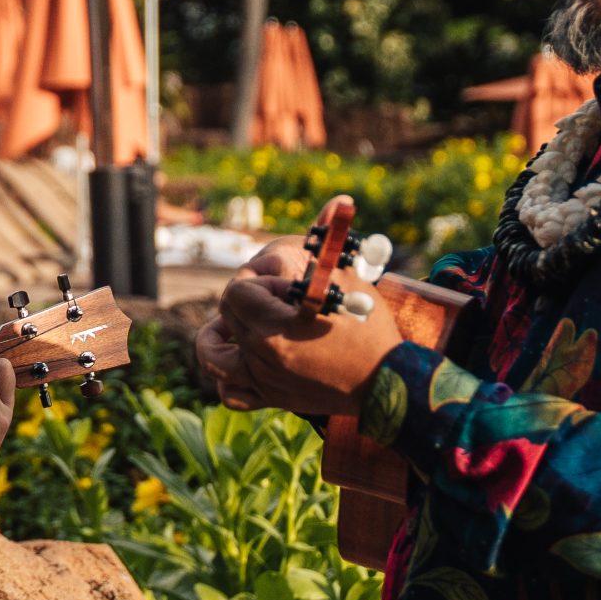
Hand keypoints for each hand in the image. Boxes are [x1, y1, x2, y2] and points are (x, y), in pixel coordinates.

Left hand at [203, 240, 402, 419]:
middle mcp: (261, 356)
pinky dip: (226, 377)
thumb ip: (333, 241)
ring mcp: (264, 380)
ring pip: (212, 357)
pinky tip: (242, 359)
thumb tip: (338, 201)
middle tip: (277, 297)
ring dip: (217, 336)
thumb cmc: (370, 328)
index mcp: (274, 328)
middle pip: (226, 313)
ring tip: (235, 324)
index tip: (286, 282)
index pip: (237, 290)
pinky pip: (230, 394)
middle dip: (247, 298)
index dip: (259, 278)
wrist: (388, 383)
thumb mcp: (351, 279)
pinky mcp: (273, 398)